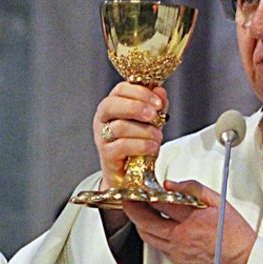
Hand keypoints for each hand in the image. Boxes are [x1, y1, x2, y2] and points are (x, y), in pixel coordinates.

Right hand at [92, 82, 168, 232]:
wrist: (130, 174)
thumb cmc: (138, 143)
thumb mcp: (150, 121)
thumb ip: (156, 105)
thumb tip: (160, 90)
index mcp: (113, 105)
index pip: (120, 89)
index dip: (140, 92)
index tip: (158, 102)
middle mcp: (102, 119)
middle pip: (112, 104)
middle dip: (136, 107)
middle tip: (154, 114)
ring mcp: (102, 137)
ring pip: (120, 126)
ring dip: (144, 130)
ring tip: (158, 137)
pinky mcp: (107, 155)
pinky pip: (121, 146)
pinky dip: (140, 145)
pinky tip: (152, 147)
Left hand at [124, 180, 256, 263]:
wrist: (243, 262)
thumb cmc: (236, 236)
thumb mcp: (220, 202)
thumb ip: (194, 189)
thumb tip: (173, 184)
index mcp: (191, 220)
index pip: (159, 202)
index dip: (147, 193)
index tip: (143, 188)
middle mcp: (180, 237)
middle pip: (145, 221)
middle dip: (133, 208)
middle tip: (130, 199)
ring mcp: (177, 251)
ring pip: (147, 236)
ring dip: (140, 223)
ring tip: (139, 213)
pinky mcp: (178, 261)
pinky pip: (158, 247)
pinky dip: (153, 235)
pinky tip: (157, 229)